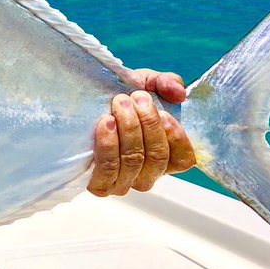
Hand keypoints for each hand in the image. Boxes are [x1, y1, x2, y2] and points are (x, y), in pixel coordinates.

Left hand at [88, 69, 196, 196]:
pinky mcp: (101, 186)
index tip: (162, 111)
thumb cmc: (121, 99)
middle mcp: (148, 175)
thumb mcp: (146, 84)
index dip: (175, 136)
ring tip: (119, 104)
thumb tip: (179, 93)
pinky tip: (106, 123)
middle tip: (133, 98)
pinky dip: (108, 145)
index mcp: (166, 157)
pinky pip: (108, 171)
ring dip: (128, 128)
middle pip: (157, 156)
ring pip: (133, 160)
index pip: (183, 159)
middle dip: (148, 124)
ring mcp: (125, 183)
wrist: (86, 105)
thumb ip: (166, 83)